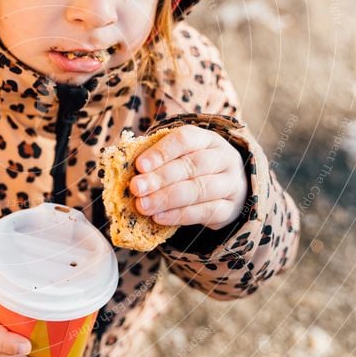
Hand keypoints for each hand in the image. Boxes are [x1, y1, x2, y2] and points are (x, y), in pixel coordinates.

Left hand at [129, 125, 247, 228]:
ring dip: (167, 198)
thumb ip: (156, 159)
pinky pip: (206, 212)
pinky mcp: (230, 209)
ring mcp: (230, 184)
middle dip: (160, 177)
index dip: (162, 151)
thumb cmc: (191, 169)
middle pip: (192, 165)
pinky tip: (159, 218)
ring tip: (143, 206)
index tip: (139, 165)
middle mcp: (223, 158)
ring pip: (199, 189)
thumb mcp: (179, 157)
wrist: (227, 190)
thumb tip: (124, 166)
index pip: (186, 139)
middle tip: (136, 188)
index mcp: (207, 139)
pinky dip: (180, 216)